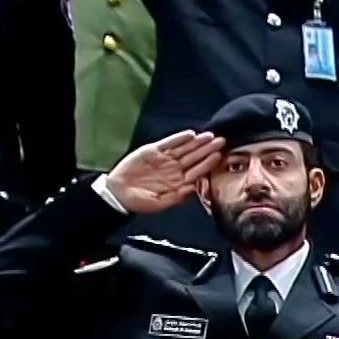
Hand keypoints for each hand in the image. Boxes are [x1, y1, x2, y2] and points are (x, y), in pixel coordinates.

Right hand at [104, 130, 226, 214]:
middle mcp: (174, 170)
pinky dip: (178, 139)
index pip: (197, 171)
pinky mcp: (153, 151)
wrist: (118, 193)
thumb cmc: (139, 202)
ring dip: (196, 142)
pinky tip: (190, 135)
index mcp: (178, 183)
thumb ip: (178, 197)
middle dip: (207, 149)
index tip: (218, 156)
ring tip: (208, 136)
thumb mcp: (160, 203)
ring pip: (184, 149)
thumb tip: (194, 189)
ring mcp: (164, 159)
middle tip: (221, 141)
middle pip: (194, 158)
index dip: (207, 163)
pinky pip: (169, 143)